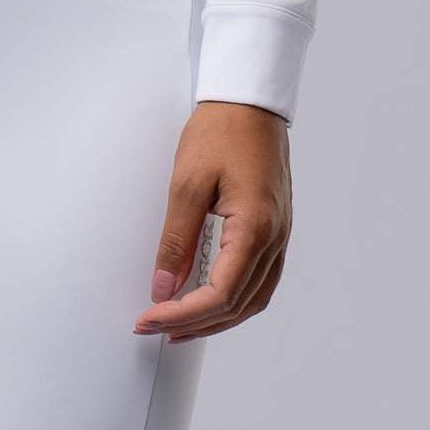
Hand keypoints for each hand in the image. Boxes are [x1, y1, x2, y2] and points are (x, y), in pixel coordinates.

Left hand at [134, 100, 290, 342]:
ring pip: (252, 299)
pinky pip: (260, 281)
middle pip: (237, 304)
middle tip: (152, 327)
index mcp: (255, 228)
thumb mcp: (187, 184)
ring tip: (178, 326)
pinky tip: (208, 302)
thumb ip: (176, 241)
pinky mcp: (275, 230)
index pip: (220, 294)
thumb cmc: (222, 131)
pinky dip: (233, 300)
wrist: (250, 103)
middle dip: (193, 323)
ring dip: (215, 319)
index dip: (182, 314)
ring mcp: (280, 235)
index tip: (150, 317)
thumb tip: (164, 286)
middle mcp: (274, 238)